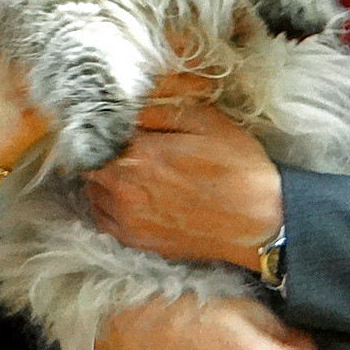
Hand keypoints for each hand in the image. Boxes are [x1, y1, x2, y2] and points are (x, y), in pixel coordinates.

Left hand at [85, 72, 282, 271]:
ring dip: (103, 178)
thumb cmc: (238, 167)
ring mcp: (128, 219)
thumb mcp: (206, 120)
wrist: (261, 220)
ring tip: (129, 171)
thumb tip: (126, 107)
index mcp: (139, 153)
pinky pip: (103, 219)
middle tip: (121, 145)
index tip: (107, 123)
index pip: (93, 135)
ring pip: (92, 191)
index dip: (97, 127)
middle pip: (88, 164)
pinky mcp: (137, 241)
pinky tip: (130, 196)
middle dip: (100, 152)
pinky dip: (108, 205)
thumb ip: (159, 110)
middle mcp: (124, 188)